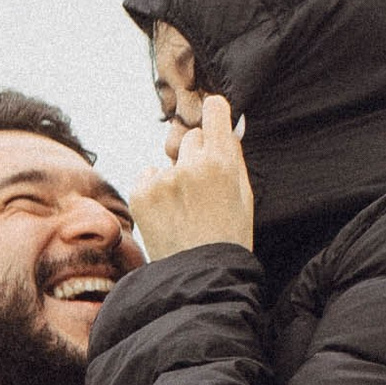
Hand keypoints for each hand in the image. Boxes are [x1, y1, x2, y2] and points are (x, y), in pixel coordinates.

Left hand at [128, 95, 254, 258]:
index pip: (214, 108)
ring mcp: (162, 180)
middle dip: (196, 155)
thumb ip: (235, 155)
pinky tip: (168, 214)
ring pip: (168, 160)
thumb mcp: (244, 195)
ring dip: (175, 176)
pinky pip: (148, 175)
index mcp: (221, 162)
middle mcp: (189, 165)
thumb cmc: (229, 237)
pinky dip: (155, 190)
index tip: (214, 120)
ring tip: (185, 209)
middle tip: (203, 189)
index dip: (215, 114)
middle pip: (190, 137)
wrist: (199, 276)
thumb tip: (233, 122)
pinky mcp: (140, 194)